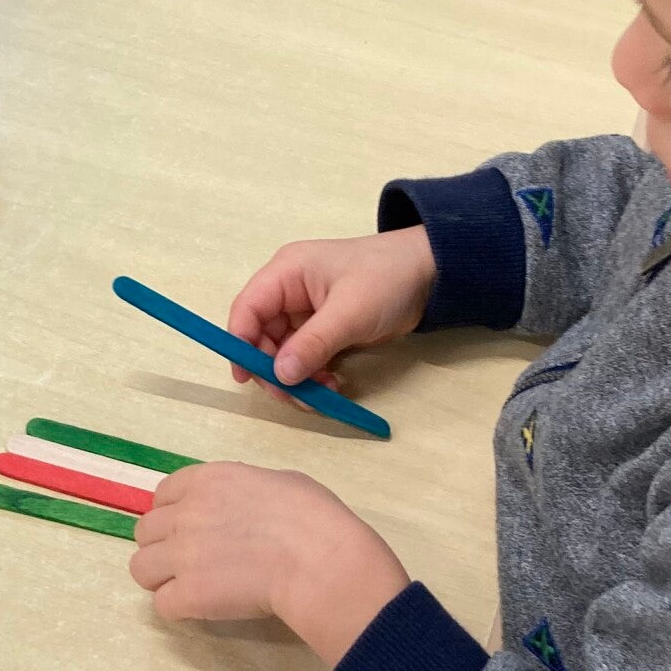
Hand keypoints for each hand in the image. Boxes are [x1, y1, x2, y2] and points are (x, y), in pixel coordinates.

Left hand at [130, 463, 409, 662]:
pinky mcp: (187, 594)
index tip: (189, 529)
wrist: (317, 560)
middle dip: (163, 547)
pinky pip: (162, 605)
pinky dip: (179, 608)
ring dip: (162, 579)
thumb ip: (248, 492)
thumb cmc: (313, 518)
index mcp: (207, 481)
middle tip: (191, 563)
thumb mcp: (281, 482)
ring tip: (190, 589)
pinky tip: (203, 609)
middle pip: (145, 532)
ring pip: (141, 569)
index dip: (172, 514)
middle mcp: (185, 514)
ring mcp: (181, 555)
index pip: (162, 495)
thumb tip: (247, 506)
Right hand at [227, 230, 435, 390]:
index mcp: (286, 273)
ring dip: (296, 378)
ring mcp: (306, 313)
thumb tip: (279, 376)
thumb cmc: (388, 278)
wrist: (431, 274)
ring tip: (321, 394)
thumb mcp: (349, 312)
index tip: (245, 377)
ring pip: (283, 353)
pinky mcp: (324, 329)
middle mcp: (289, 292)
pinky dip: (313, 376)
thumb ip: (312, 344)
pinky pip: (305, 358)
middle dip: (274, 370)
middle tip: (295, 396)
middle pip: (261, 337)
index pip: (247, 310)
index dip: (239, 343)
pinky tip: (332, 385)